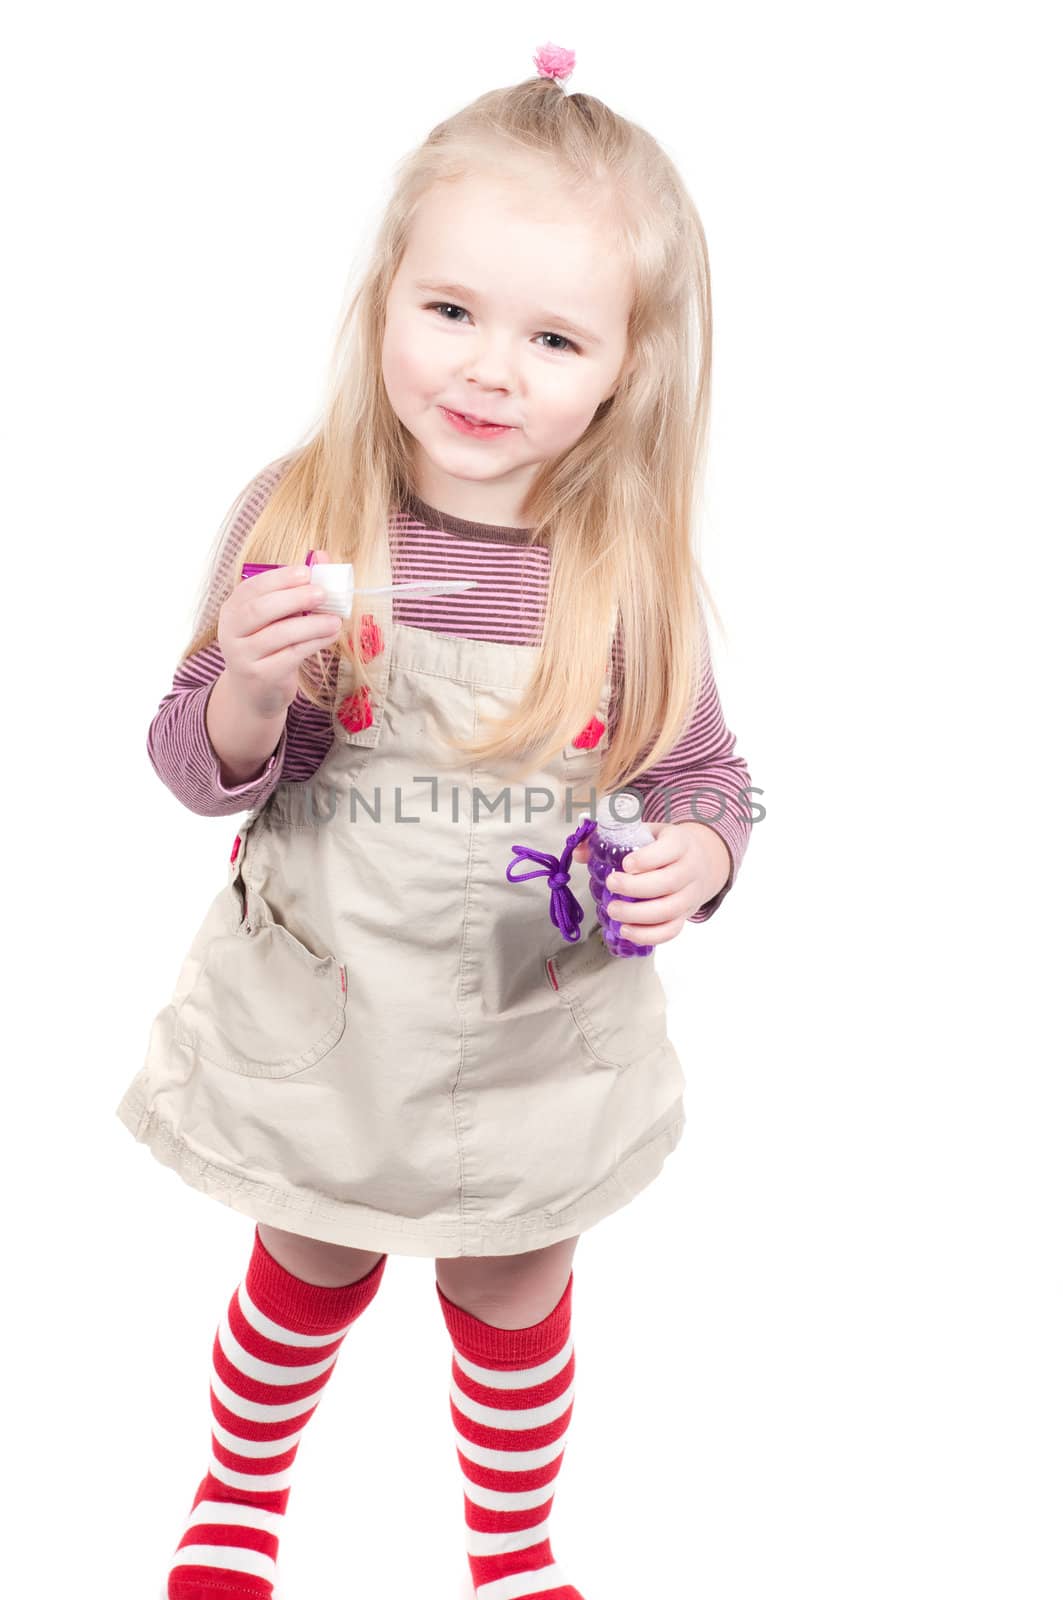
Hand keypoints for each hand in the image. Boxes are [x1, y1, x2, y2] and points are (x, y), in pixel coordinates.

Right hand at [216, 547, 342, 719]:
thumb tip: (322, 556)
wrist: (254, 693)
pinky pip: (290, 656)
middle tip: (322, 593)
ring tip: (335, 619)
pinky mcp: (260, 676)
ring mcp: (243, 656)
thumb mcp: (277, 618)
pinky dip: (314, 643)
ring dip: (311, 624)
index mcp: (232, 609)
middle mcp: (231, 631)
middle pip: (260, 610)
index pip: (252, 588)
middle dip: (294, 598)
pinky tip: (330, 636)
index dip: (279, 578)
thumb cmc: (269, 647)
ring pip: (278, 635)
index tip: (306, 572)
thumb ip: (295, 588)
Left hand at [572, 821, 731, 944]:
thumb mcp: (643, 834)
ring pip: (669, 910)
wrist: (699, 863)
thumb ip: (609, 840)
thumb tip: (578, 852)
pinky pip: (670, 930)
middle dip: (636, 887)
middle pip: (669, 882)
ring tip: (613, 911)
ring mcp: (689, 896)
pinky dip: (648, 935)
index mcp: (680, 843)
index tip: (625, 864)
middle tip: (611, 885)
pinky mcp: (684, 916)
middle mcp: (690, 869)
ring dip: (638, 915)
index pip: (670, 849)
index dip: (648, 858)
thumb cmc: (663, 848)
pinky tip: (626, 930)